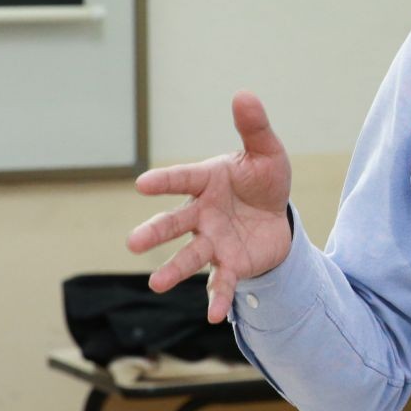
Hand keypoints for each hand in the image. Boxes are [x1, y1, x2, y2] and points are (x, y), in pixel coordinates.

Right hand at [128, 91, 293, 322]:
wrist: (277, 218)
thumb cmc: (262, 181)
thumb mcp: (267, 153)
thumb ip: (254, 128)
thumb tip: (244, 94)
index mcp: (206, 181)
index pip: (181, 178)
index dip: (163, 181)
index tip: (142, 184)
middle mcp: (201, 214)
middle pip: (174, 223)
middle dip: (155, 232)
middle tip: (133, 243)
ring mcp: (212, 241)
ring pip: (188, 256)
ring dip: (173, 270)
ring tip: (156, 284)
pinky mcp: (229, 264)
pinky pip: (221, 282)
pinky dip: (217, 298)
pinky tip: (213, 316)